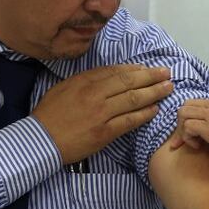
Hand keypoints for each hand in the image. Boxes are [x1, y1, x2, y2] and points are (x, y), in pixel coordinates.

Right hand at [32, 64, 173, 163]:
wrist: (41, 140)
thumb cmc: (49, 114)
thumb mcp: (64, 87)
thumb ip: (86, 79)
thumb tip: (109, 75)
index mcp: (85, 81)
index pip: (116, 72)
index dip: (135, 69)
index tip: (147, 67)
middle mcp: (95, 94)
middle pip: (129, 82)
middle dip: (151, 76)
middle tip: (167, 73)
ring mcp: (101, 114)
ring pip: (133, 100)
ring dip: (154, 93)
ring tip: (167, 89)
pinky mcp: (105, 133)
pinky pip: (129, 121)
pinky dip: (144, 114)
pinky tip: (155, 110)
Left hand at [171, 99, 208, 172]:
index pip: (202, 105)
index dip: (196, 120)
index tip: (197, 137)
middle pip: (189, 104)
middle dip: (183, 122)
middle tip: (188, 139)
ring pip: (183, 112)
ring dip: (183, 129)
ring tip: (192, 143)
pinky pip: (186, 126)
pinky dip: (186, 138)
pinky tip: (198, 148)